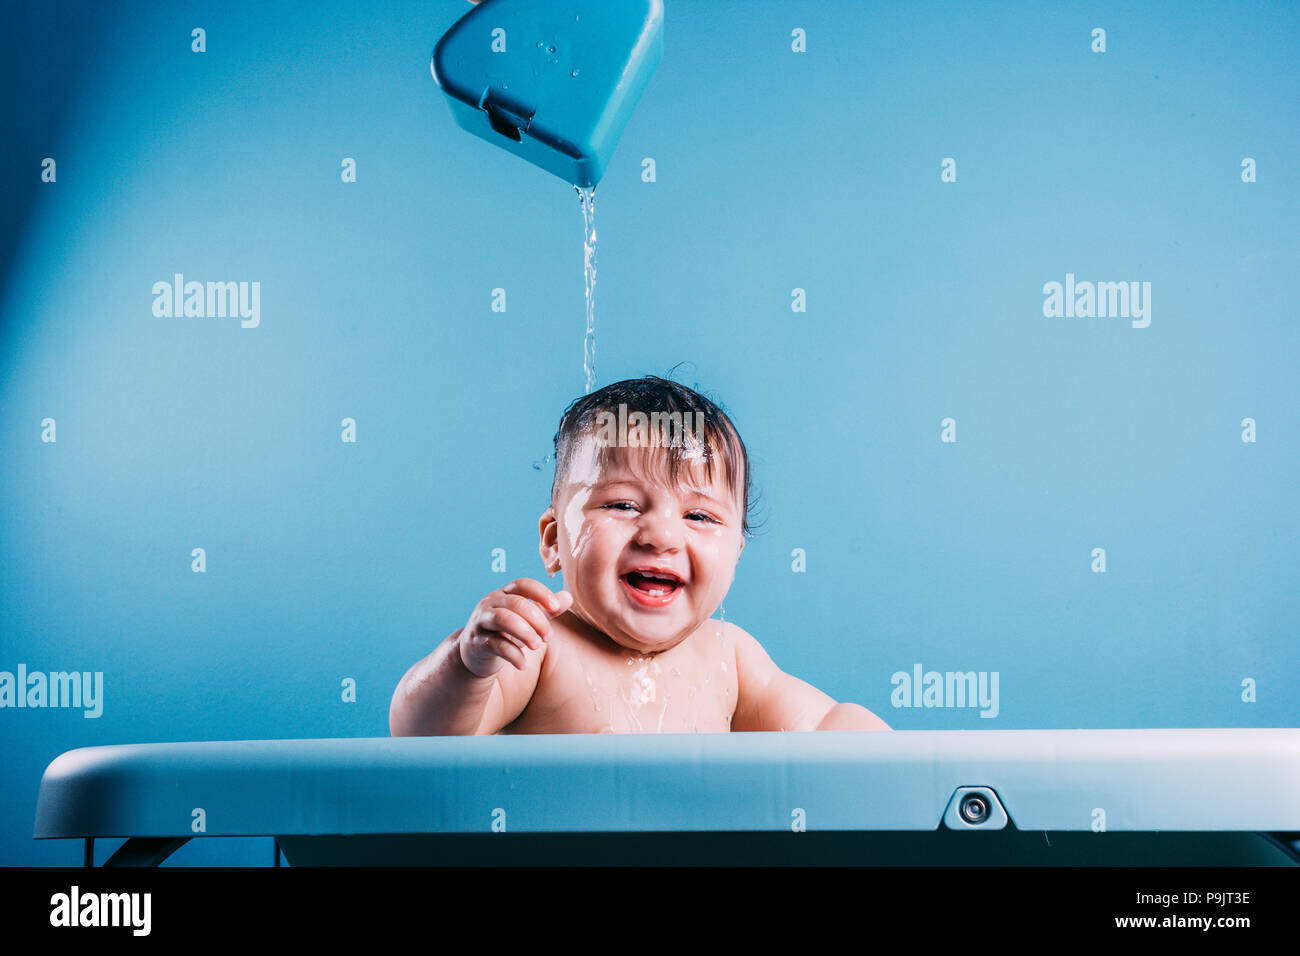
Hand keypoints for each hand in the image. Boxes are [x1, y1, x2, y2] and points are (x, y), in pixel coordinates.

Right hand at [458, 578, 572, 676]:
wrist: (475, 654)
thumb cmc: (505, 632)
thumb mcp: (527, 619)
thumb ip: (546, 609)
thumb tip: (568, 597)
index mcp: (504, 594)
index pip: (522, 584)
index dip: (540, 593)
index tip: (556, 607)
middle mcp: (490, 603)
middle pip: (516, 603)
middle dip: (537, 620)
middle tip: (548, 637)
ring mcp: (481, 622)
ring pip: (503, 619)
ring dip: (525, 633)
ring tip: (537, 646)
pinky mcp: (476, 642)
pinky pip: (496, 645)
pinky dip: (513, 655)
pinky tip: (523, 664)